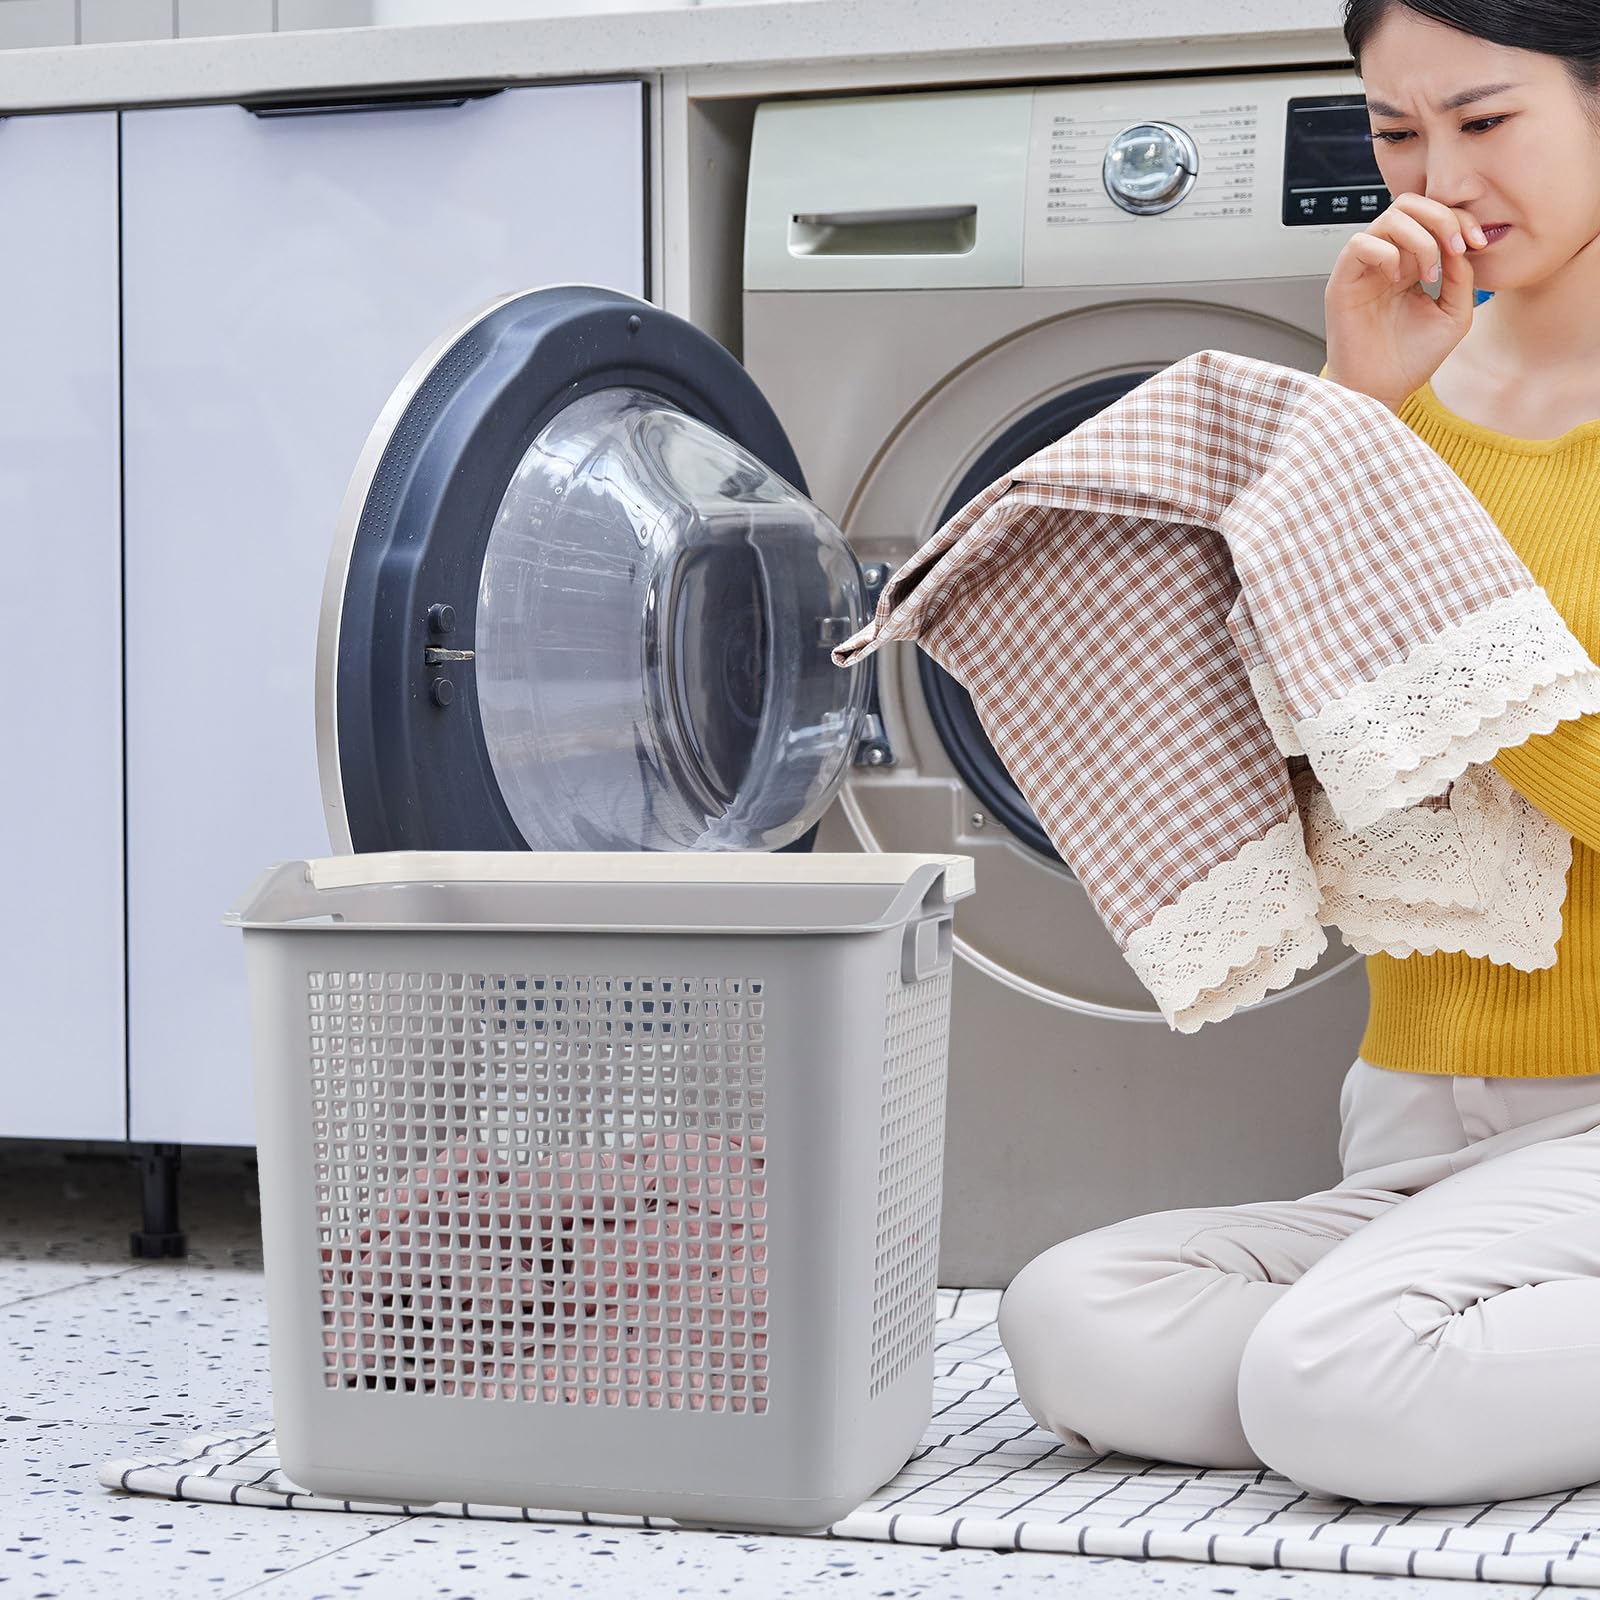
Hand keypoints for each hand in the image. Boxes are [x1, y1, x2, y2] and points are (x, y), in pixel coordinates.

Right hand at [1322, 194, 1487, 411]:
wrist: (1382, 390)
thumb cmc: (1411, 360)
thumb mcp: (1455, 313)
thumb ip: (1461, 275)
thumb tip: (1460, 241)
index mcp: (1412, 264)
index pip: (1432, 217)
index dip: (1459, 219)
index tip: (1478, 243)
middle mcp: (1387, 260)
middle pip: (1409, 205)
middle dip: (1441, 218)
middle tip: (1455, 248)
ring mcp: (1364, 269)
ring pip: (1389, 218)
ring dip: (1419, 239)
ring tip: (1427, 273)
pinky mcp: (1342, 281)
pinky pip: (1360, 244)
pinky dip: (1386, 253)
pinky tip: (1397, 280)